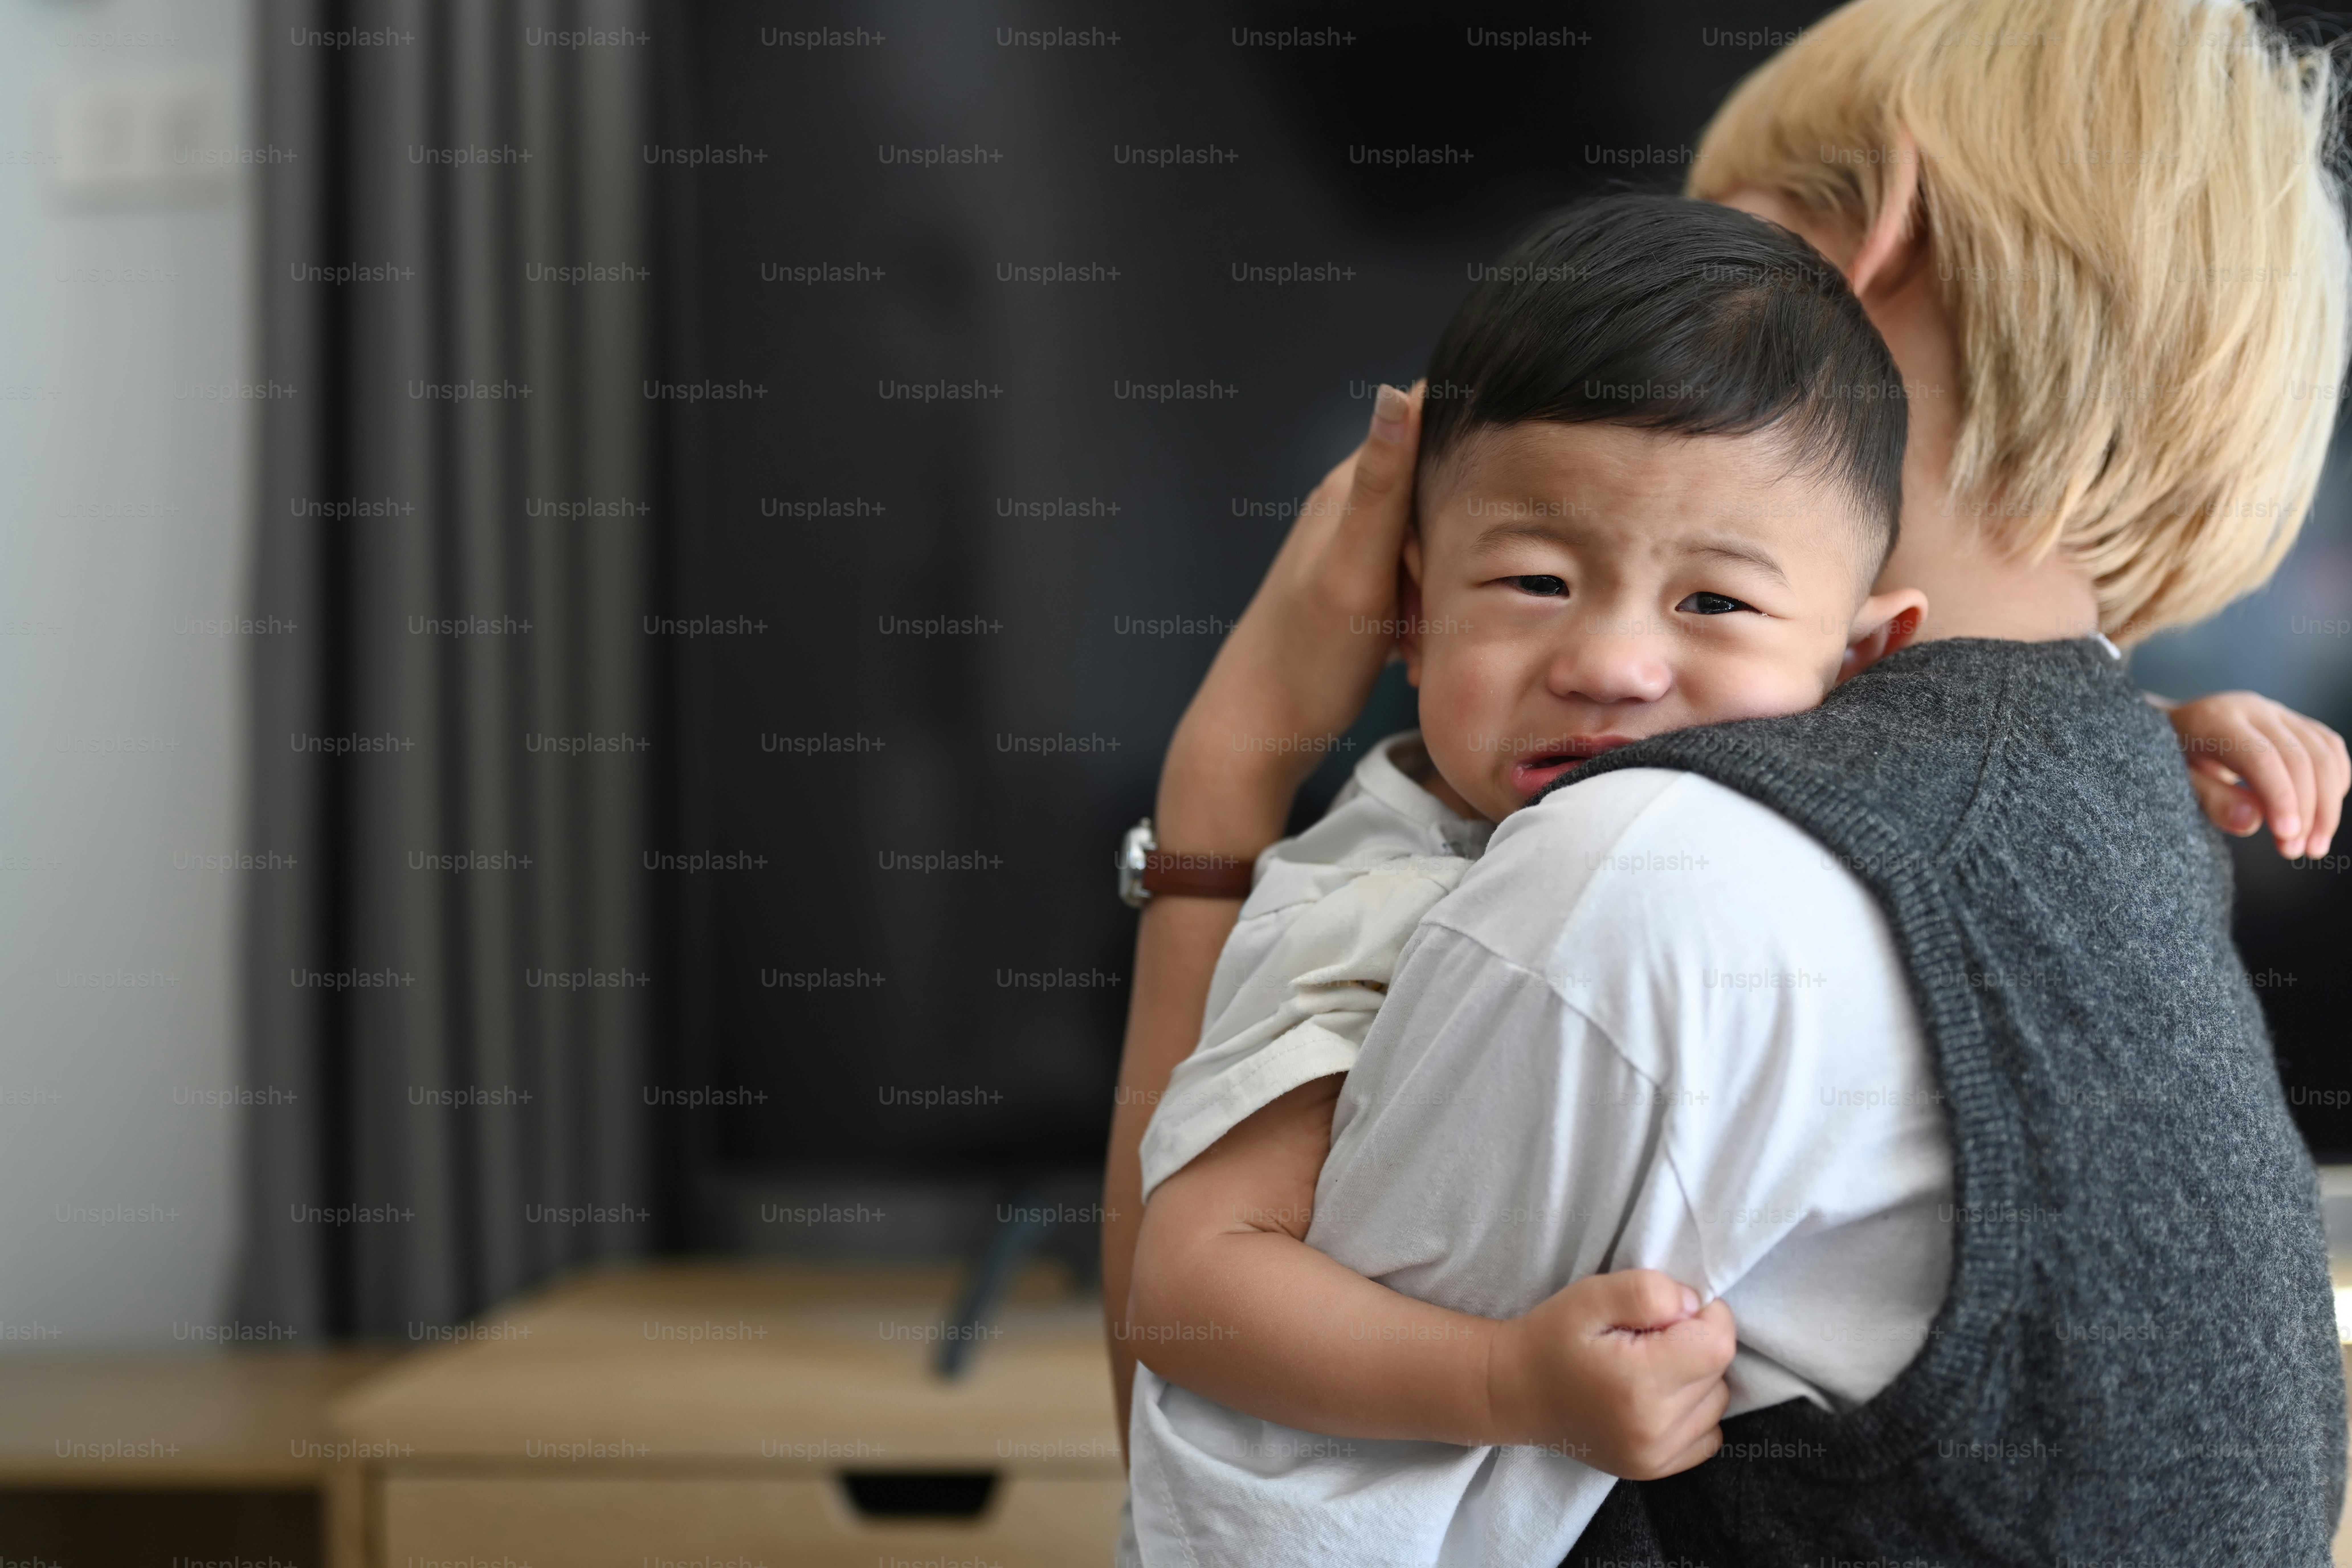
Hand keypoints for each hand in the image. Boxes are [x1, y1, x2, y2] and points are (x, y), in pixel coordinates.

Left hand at [1156, 383, 1425, 851]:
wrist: (1258, 729)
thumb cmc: (1305, 657)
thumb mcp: (1355, 567)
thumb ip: (1382, 485)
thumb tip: (1398, 392)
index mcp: (1348, 490)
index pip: (1426, 427)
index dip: (1469, 455)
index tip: (1496, 503)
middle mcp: (1347, 510)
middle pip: (1436, 495)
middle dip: (1456, 547)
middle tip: (1443, 604)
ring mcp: (1351, 550)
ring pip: (1429, 546)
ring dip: (1441, 591)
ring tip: (1421, 639)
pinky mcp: (1358, 589)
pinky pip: (1413, 586)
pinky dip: (1422, 618)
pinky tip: (1411, 654)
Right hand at [1485, 1269, 1735, 1479]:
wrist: (1513, 1392)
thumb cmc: (1551, 1337)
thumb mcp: (1590, 1297)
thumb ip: (1645, 1292)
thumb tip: (1693, 1305)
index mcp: (1639, 1384)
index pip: (1718, 1345)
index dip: (1704, 1315)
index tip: (1668, 1311)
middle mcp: (1653, 1429)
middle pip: (1718, 1373)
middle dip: (1694, 1343)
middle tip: (1648, 1336)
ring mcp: (1654, 1457)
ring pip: (1716, 1403)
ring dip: (1696, 1377)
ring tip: (1650, 1365)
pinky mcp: (1653, 1470)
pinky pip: (1707, 1436)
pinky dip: (1694, 1411)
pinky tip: (1657, 1395)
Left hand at [2166, 691, 2347, 859]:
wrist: (2175, 728)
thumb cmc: (2171, 759)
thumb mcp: (2176, 781)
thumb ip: (2210, 799)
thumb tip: (2253, 821)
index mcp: (2216, 719)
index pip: (2260, 757)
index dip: (2280, 798)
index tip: (2287, 837)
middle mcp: (2252, 709)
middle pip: (2299, 757)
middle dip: (2306, 810)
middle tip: (2297, 851)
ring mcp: (2278, 712)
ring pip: (2323, 753)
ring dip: (2327, 804)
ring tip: (2314, 846)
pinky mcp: (2296, 721)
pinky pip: (2330, 748)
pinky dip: (2335, 782)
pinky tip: (2323, 816)